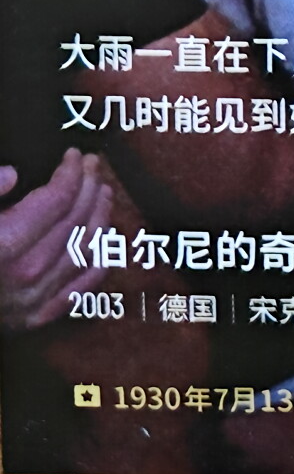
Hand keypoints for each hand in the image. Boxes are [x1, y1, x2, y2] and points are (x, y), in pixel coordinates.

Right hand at [0, 149, 113, 330]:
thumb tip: (12, 175)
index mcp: (6, 243)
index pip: (58, 199)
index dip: (72, 172)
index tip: (75, 155)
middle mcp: (26, 272)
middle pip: (75, 220)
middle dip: (89, 186)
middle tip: (94, 165)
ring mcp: (33, 299)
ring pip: (84, 249)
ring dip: (100, 216)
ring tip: (103, 192)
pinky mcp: (35, 318)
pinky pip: (81, 288)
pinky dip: (98, 261)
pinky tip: (104, 241)